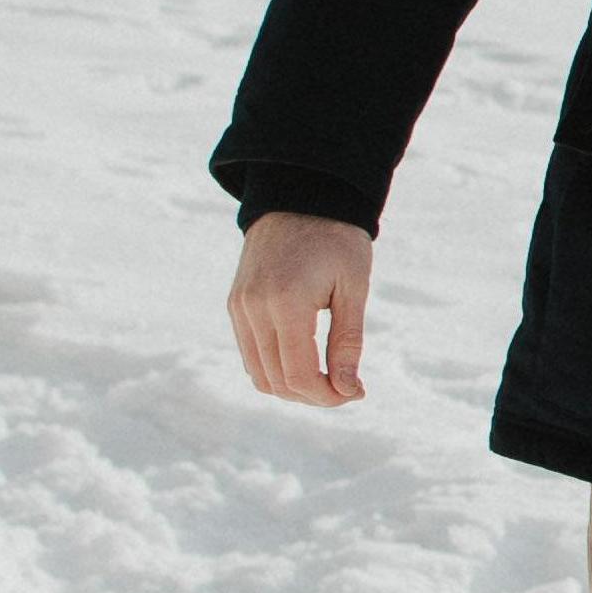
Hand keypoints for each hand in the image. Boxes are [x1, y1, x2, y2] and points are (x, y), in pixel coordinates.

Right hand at [228, 212, 374, 406]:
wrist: (300, 195)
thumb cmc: (337, 239)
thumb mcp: (354, 288)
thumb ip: (348, 342)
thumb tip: (349, 392)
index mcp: (286, 303)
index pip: (299, 375)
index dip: (328, 396)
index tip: (357, 393)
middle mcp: (253, 308)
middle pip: (276, 381)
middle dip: (313, 395)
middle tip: (347, 388)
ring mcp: (239, 307)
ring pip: (258, 374)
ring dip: (292, 386)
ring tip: (329, 377)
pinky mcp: (235, 304)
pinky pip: (250, 353)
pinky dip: (275, 367)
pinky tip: (307, 360)